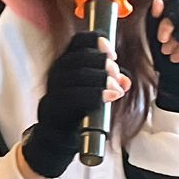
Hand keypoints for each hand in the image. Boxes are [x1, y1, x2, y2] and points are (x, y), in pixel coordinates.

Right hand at [21, 30, 129, 178]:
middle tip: (117, 75)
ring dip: (102, 79)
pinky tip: (110, 97)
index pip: (79, 41)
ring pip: (78, 74)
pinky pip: (74, 96)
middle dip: (104, 63)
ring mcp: (53, 88)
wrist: (57, 137)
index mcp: (67, 62)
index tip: (113, 53)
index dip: (97, 41)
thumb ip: (112, 82)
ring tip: (117, 90)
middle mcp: (57, 71)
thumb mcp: (97, 91)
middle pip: (80, 56)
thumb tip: (125, 81)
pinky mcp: (53, 106)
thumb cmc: (77, 110)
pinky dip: (95, 94)